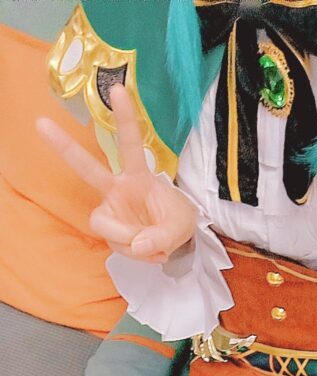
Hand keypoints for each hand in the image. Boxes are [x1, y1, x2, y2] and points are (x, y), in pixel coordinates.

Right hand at [36, 84, 197, 262]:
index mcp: (138, 175)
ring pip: (103, 224)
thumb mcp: (182, 225)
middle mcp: (117, 189)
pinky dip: (136, 253)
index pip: (130, 144)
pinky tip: (150, 251)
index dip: (125, 118)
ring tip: (154, 246)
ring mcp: (111, 211)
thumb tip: (138, 244)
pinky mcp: (111, 233)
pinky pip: (118, 246)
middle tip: (41, 123)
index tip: (117, 88)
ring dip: (128, 239)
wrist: (175, 242)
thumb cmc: (177, 220)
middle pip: (87, 168)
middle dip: (65, 147)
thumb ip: (163, 235)